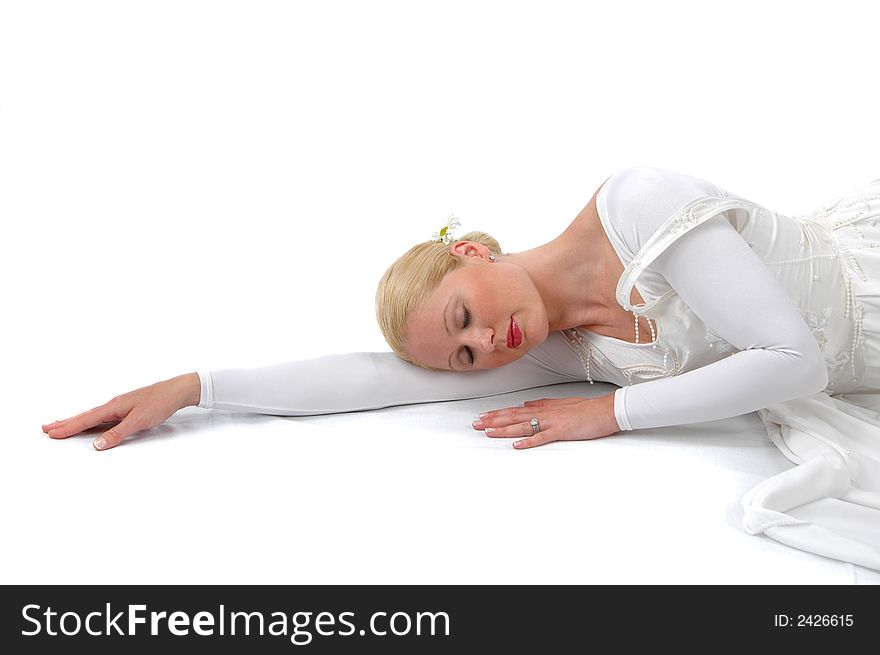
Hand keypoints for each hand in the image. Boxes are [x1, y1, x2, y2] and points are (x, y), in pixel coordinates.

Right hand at [41, 373, 200, 450]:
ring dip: (76, 421)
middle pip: (85, 416)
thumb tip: (97, 445)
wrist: (176, 391)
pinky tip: (91, 423)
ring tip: (61, 425)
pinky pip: (104, 416)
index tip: (51, 433)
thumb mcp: (138, 421)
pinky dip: (92, 421)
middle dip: (66, 423)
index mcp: (113, 407)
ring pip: (93, 416)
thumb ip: (117, 433)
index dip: (68, 428)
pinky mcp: (127, 409)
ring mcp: (120, 406)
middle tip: (46, 428)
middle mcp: (114, 405)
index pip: (86, 420)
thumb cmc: (159, 403)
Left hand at [471, 394, 619, 448]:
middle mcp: (544, 413)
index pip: (514, 411)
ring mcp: (552, 422)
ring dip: (504, 430)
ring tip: (488, 432)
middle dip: (493, 421)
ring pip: (522, 426)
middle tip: (475, 424)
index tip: (482, 417)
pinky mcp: (561, 431)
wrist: (605, 410)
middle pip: (513, 418)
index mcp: (543, 408)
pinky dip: (528, 441)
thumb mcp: (560, 404)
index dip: (497, 414)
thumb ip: (542, 404)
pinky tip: (516, 446)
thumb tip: (526, 405)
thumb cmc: (585, 409)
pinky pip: (542, 437)